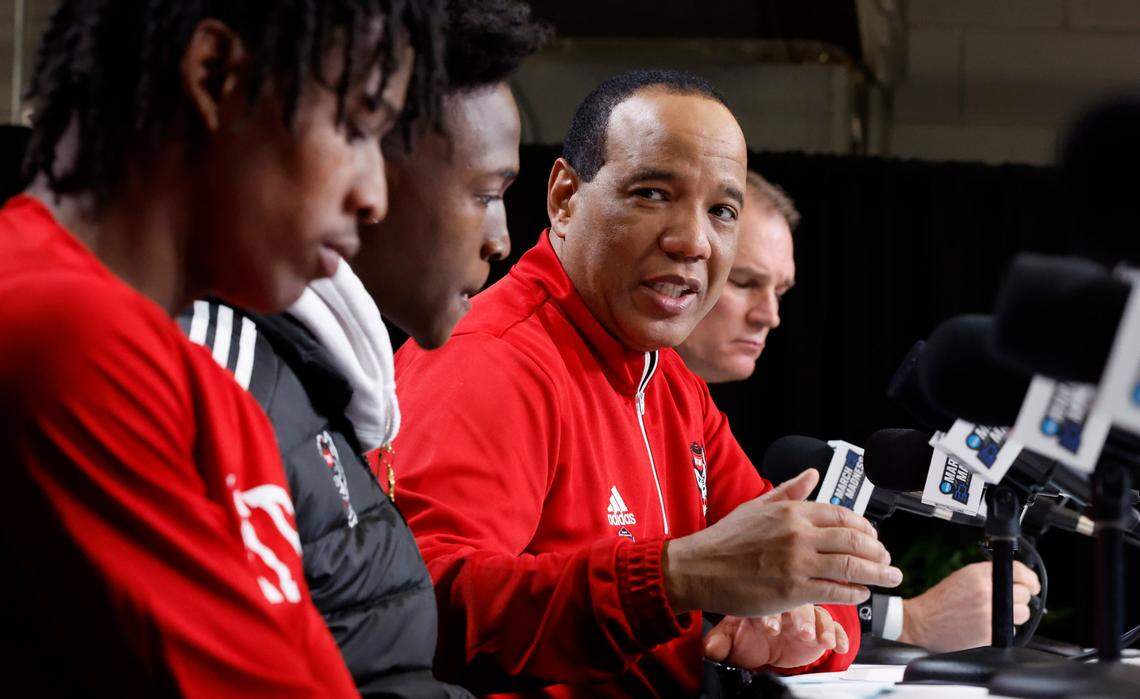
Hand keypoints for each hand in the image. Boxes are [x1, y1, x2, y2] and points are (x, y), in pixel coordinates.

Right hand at [663, 469, 902, 616]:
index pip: (842, 515)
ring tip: (889, 577)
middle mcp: (798, 534)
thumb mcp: (756, 507)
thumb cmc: (724, 540)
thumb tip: (812, 474)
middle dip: (878, 551)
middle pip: (854, 541)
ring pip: (852, 567)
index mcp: (791, 512)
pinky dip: (854, 593)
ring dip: (877, 573)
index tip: (872, 537)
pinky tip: (861, 594)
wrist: (698, 569)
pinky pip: (835, 591)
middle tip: (887, 560)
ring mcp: (797, 563)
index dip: (864, 528)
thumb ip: (789, 490)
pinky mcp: (793, 591)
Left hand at [704, 605, 849, 669]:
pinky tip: (837, 645)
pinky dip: (838, 634)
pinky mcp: (819, 626)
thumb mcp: (730, 639)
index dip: (770, 614)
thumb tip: (711, 648)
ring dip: (821, 626)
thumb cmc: (747, 636)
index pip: (767, 599)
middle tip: (800, 632)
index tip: (769, 629)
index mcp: (762, 599)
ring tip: (821, 639)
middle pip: (798, 601)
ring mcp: (804, 613)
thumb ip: (720, 642)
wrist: (762, 647)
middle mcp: (786, 603)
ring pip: (818, 613)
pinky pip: (834, 626)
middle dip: (801, 617)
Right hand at [898, 560, 1040, 651]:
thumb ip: (989, 575)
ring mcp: (989, 614)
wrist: (921, 623)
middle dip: (1019, 598)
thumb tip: (1016, 579)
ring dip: (1015, 615)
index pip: (1018, 571)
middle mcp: (986, 592)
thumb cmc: (941, 601)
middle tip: (1006, 601)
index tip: (1033, 585)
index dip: (1031, 579)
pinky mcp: (990, 634)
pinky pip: (1011, 630)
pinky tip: (986, 625)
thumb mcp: (962, 578)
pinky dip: (1004, 629)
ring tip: (996, 614)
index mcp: (978, 575)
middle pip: (1024, 594)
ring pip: (1022, 613)